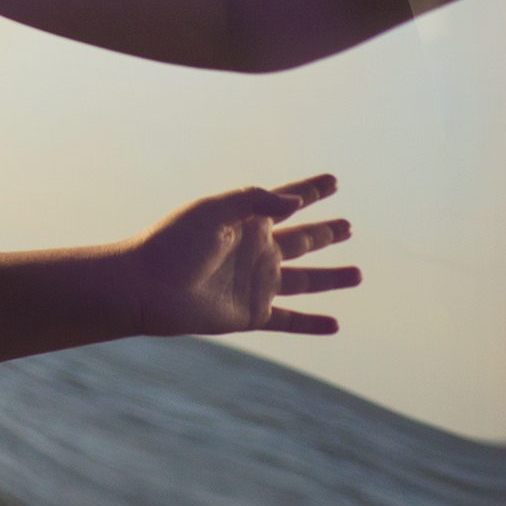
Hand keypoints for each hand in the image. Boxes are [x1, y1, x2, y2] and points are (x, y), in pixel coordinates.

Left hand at [127, 176, 359, 337]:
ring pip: (305, 281)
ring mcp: (255, 284)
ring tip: (358, 273)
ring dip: (331, 278)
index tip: (334, 181)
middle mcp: (255, 252)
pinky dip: (312, 324)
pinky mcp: (251, 314)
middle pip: (301, 240)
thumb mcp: (213, 210)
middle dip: (325, 233)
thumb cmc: (173, 242)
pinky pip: (290, 320)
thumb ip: (253, 200)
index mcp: (245, 222)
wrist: (146, 287)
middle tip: (349, 226)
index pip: (286, 202)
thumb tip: (295, 202)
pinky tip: (335, 325)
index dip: (310, 191)